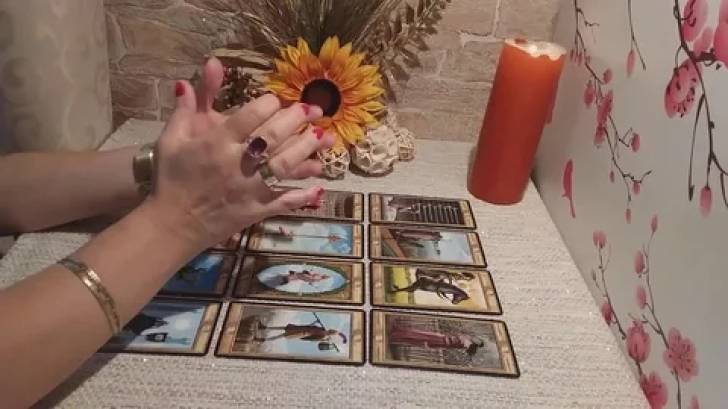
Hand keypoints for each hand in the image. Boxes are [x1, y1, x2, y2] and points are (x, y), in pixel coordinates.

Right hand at [145, 58, 334, 248]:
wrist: (171, 224)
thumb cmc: (171, 179)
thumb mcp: (172, 140)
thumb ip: (185, 108)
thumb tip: (188, 78)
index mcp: (216, 144)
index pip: (249, 117)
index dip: (268, 104)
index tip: (278, 99)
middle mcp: (236, 164)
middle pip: (272, 137)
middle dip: (296, 120)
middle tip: (313, 109)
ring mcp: (249, 188)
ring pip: (284, 166)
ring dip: (306, 150)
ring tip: (324, 137)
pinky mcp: (256, 210)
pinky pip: (284, 201)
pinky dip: (303, 195)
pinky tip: (320, 186)